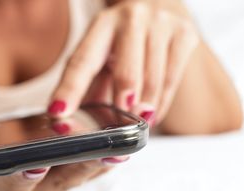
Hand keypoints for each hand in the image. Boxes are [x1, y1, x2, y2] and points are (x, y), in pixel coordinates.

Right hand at [0, 119, 127, 190]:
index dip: (25, 176)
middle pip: (58, 183)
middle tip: (107, 154)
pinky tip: (120, 143)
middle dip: (82, 169)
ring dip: (101, 164)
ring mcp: (50, 184)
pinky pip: (86, 168)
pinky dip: (103, 157)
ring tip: (123, 148)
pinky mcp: (64, 173)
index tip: (38, 165)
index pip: (14, 185)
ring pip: (79, 177)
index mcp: (2, 186)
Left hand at [48, 0, 198, 125]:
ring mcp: (160, 24)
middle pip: (126, 74)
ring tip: (138, 123)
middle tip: (118, 125)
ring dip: (144, 110)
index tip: (58, 112)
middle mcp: (130, 20)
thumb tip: (72, 120)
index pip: (82, 62)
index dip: (69, 89)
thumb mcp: (100, 54)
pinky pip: (173, 80)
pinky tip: (153, 113)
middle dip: (121, 104)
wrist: (157, 5)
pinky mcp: (185, 34)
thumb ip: (88, 84)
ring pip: (153, 81)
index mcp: (101, 25)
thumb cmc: (122, 38)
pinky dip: (161, 104)